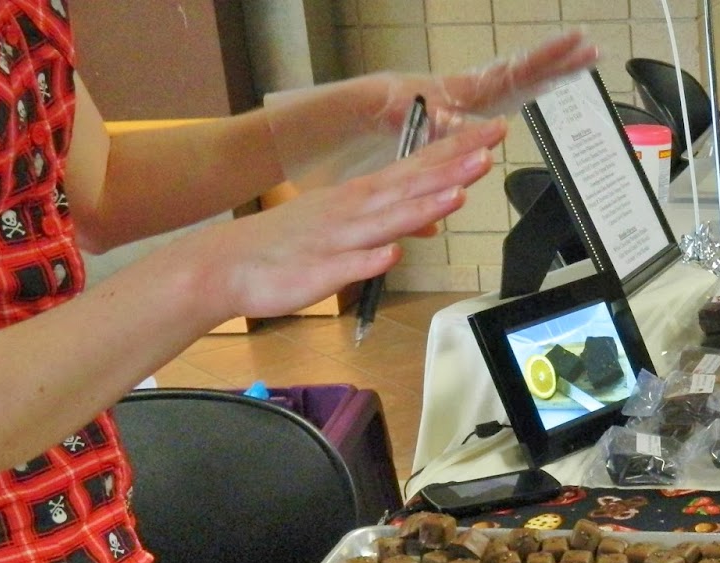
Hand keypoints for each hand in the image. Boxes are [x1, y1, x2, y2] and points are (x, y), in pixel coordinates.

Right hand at [192, 119, 504, 320]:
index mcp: (363, 197)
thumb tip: (432, 220)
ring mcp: (338, 239)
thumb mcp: (349, 227)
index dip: (455, 151)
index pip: (419, 168)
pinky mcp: (320, 271)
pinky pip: (349, 266)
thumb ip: (392, 221)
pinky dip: (372, 259)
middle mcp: (355, 211)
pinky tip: (393, 253)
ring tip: (456, 193)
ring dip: (421, 207)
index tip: (491, 135)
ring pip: (386, 222)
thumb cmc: (291, 245)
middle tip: (489, 148)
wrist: (228, 264)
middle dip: (451, 168)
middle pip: (412, 187)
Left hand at [397, 31, 599, 133]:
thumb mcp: (422, 121)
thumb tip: (466, 127)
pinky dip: (539, 82)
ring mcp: (486, 91)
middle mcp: (485, 85)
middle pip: (532, 68)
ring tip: (585, 58)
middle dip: (564, 58)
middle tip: (594, 49)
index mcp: (476, 88)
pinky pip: (518, 88)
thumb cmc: (401, 110)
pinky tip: (552, 83)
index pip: (520, 70)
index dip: (548, 57)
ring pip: (528, 75)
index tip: (573, 43)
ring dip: (556, 68)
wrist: (385, 104)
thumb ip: (444, 124)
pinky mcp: (483, 100)